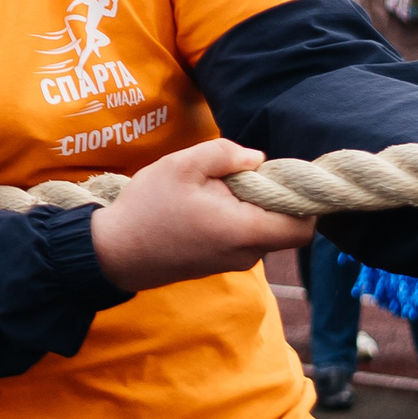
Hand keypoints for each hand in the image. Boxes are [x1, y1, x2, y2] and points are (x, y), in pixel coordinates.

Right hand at [88, 138, 314, 290]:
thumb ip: (225, 154)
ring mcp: (232, 263)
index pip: (304, 226)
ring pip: (261, 231)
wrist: (113, 253)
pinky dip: (233, 220)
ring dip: (248, 208)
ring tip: (211, 191)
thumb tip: (256, 159)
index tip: (281, 177)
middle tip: (235, 176)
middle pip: (283, 225)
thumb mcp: (182, 165)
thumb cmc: (147, 208)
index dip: (304, 200)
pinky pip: (242, 239)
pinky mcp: (218, 265)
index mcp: (244, 230)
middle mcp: (246, 254)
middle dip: (269, 198)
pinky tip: (202, 207)